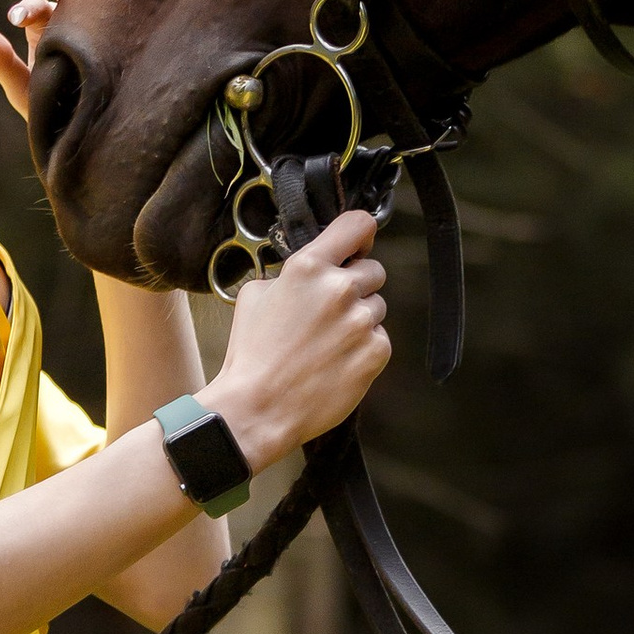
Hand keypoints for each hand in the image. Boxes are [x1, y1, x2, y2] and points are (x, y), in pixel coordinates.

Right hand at [209, 208, 389, 464]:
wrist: (260, 408)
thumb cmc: (253, 355)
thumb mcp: (255, 296)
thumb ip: (289, 275)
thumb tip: (311, 271)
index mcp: (308, 267)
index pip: (358, 225)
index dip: (360, 235)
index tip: (357, 247)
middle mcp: (339, 288)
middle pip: (373, 270)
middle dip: (356, 286)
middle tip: (331, 311)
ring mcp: (361, 321)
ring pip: (377, 306)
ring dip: (359, 319)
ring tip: (329, 342)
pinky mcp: (376, 352)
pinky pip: (380, 338)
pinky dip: (365, 348)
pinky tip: (337, 362)